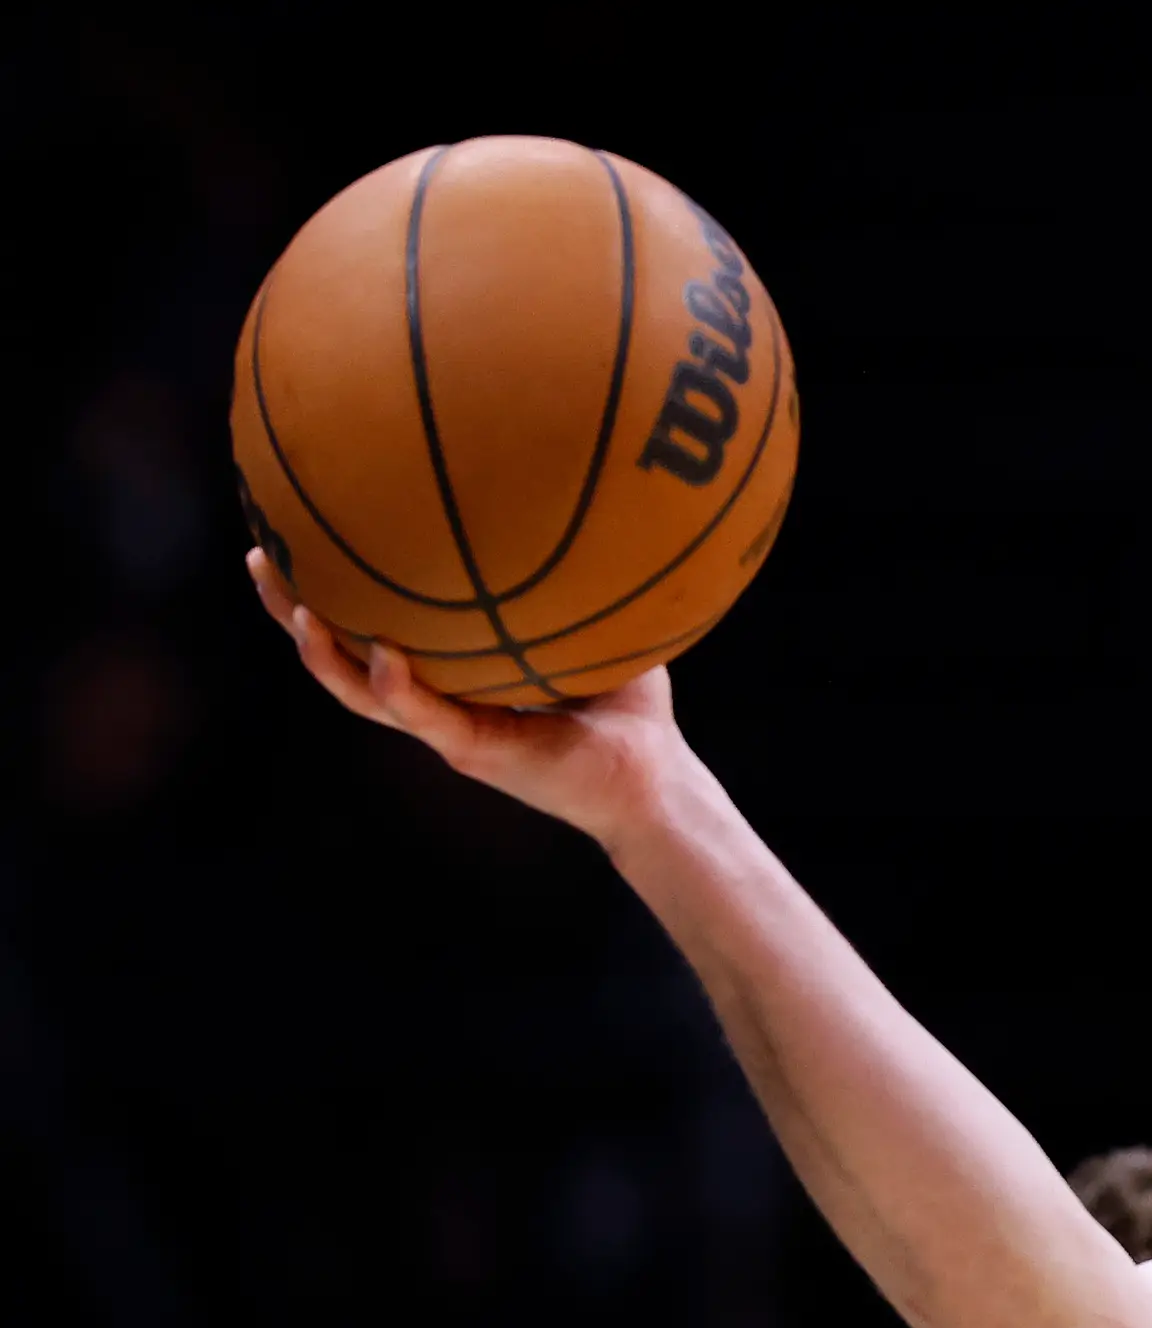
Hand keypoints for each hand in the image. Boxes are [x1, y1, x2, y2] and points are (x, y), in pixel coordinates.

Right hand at [245, 546, 693, 848]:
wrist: (656, 779)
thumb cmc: (630, 706)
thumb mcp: (599, 623)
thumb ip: (576, 572)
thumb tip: (580, 489)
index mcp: (454, 670)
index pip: (376, 622)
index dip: (333, 585)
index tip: (297, 529)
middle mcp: (438, 696)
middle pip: (341, 653)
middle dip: (291, 607)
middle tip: (258, 555)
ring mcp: (448, 727)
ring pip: (360, 691)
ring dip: (320, 651)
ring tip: (292, 605)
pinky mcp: (473, 751)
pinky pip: (422, 717)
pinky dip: (397, 688)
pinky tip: (381, 655)